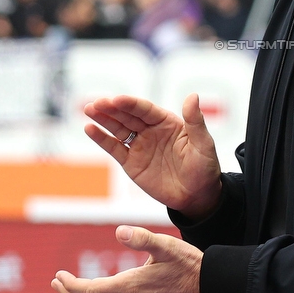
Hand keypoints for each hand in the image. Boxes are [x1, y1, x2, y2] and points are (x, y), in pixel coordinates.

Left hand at [51, 226, 202, 292]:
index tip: (58, 275)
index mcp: (131, 286)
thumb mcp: (165, 245)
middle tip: (57, 282)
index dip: (71, 285)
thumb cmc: (188, 262)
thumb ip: (141, 238)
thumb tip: (118, 231)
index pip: (91, 291)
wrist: (209, 285)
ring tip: (72, 290)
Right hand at [83, 92, 220, 220]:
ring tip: (89, 109)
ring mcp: (140, 146)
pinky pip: (114, 148)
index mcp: (167, 122)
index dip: (130, 104)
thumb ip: (195, 121)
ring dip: (103, 118)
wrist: (197, 197)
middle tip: (96, 103)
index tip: (116, 99)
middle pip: (128, 116)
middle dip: (112, 108)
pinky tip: (89, 128)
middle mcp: (151, 130)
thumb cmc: (204, 168)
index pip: (145, 110)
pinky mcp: (131, 163)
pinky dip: (102, 139)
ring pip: (118, 129)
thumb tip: (193, 95)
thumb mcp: (203, 144)